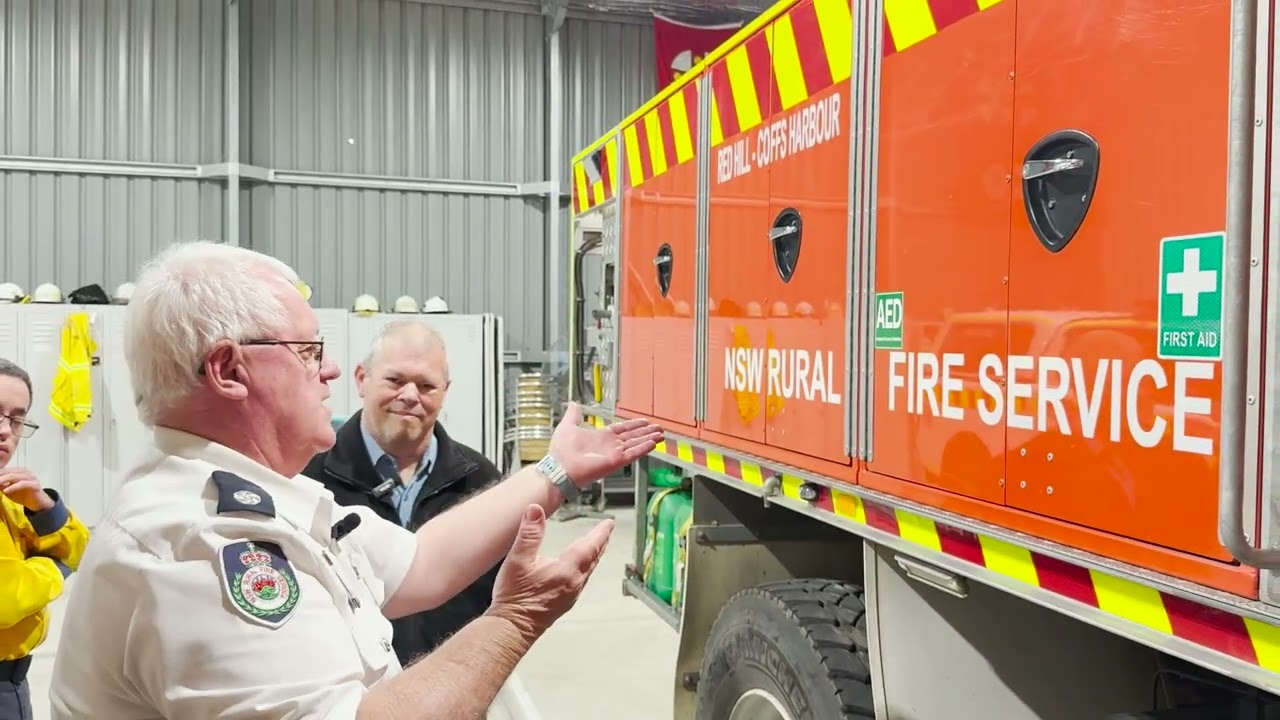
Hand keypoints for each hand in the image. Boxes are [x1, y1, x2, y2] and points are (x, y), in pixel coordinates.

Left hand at [0, 468, 53, 512]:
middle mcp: (24, 472)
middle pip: (7, 472)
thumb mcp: (8, 490)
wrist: (37, 503)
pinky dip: (13, 487)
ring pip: (14, 476)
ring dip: (2, 480)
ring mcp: (31, 477)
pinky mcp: (35, 484)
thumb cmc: (23, 495)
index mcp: (18, 471)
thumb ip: (1, 485)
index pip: (4, 471)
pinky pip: (22, 484)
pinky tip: (6, 491)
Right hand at [487, 504, 613, 640]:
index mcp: (567, 570)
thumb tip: (535, 510)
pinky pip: (581, 580)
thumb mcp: (518, 560)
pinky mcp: (564, 602)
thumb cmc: (515, 597)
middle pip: (593, 558)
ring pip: (588, 570)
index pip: (590, 546)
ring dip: (594, 555)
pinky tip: (577, 568)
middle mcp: (574, 583)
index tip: (609, 523)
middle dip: (600, 543)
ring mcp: (570, 595)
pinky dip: (585, 568)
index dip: (600, 533)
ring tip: (595, 546)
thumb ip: (529, 534)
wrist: (512, 628)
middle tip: (607, 531)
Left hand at [549, 402, 662, 487]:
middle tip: (659, 428)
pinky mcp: (615, 461)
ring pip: (635, 444)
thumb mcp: (568, 426)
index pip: (621, 429)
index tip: (644, 421)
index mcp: (600, 437)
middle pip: (632, 436)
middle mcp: (609, 445)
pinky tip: (653, 444)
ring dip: (648, 439)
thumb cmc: (561, 451)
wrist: (558, 467)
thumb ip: (573, 415)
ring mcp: (613, 453)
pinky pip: (632, 454)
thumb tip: (573, 403)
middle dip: (646, 432)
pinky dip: (643, 449)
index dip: (633, 425)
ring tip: (661, 435)